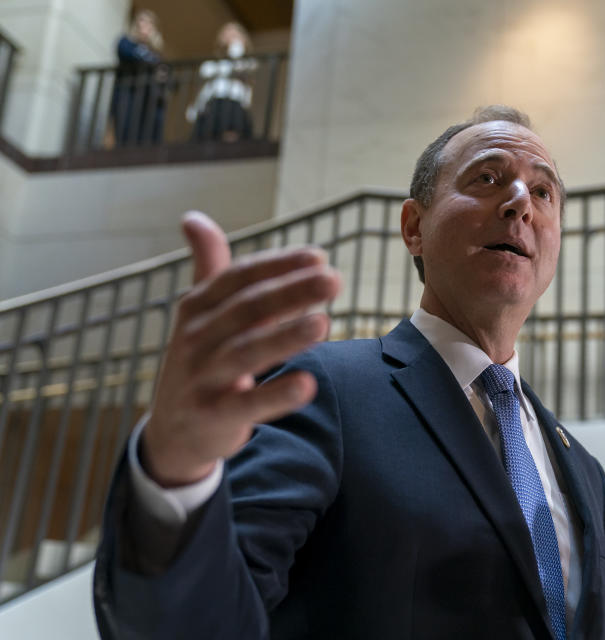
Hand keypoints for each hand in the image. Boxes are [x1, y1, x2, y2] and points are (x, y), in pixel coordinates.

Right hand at [141, 211, 340, 486]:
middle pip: (246, 309)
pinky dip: (276, 395)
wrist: (171, 430)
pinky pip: (246, 405)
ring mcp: (202, 378)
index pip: (238, 277)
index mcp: (196, 308)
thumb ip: (209, 268)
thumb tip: (192, 217)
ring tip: (324, 323)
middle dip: (291, 292)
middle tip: (334, 280)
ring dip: (285, 337)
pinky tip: (308, 383)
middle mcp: (195, 338)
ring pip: (246, 353)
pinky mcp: (212, 416)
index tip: (318, 256)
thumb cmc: (201, 360)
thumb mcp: (200, 315)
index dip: (277, 265)